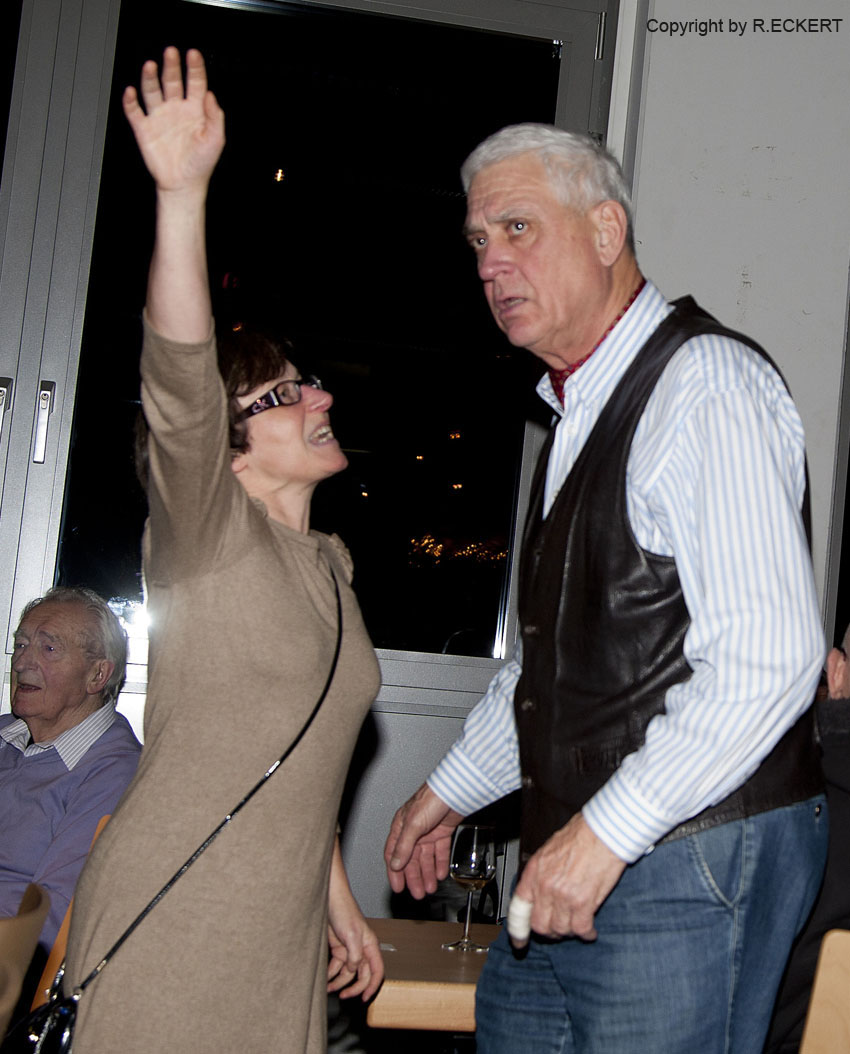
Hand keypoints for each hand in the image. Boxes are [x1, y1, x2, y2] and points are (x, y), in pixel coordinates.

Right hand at [123, 47, 224, 194]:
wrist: (183, 185)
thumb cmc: (201, 165)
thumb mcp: (215, 140)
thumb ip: (215, 117)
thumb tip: (210, 95)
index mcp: (195, 110)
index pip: (195, 82)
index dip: (194, 67)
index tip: (193, 54)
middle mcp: (176, 109)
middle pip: (172, 80)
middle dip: (171, 66)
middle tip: (171, 53)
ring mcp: (159, 117)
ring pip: (152, 90)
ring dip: (150, 77)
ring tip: (150, 65)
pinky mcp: (144, 129)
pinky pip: (134, 111)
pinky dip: (130, 100)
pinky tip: (131, 91)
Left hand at [327, 917, 383, 1000]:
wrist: (329, 900)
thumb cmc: (344, 911)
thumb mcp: (352, 934)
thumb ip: (355, 955)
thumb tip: (352, 970)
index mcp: (370, 946)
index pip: (377, 971)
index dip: (373, 986)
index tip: (365, 998)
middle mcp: (361, 949)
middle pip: (362, 975)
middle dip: (353, 988)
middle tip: (343, 996)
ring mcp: (349, 950)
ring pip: (347, 973)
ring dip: (339, 983)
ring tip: (329, 989)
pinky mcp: (338, 948)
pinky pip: (336, 967)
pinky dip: (331, 974)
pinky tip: (324, 979)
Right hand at [384, 783, 462, 898]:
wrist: (454, 791)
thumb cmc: (431, 799)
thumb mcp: (413, 825)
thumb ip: (404, 846)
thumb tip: (395, 865)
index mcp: (401, 827)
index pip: (394, 854)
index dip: (395, 872)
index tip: (398, 887)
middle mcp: (413, 831)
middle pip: (411, 859)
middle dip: (414, 877)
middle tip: (418, 893)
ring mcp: (428, 832)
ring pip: (426, 858)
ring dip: (427, 873)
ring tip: (430, 888)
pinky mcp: (442, 832)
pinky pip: (440, 851)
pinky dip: (440, 863)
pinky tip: (440, 874)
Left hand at [511, 813, 626, 947]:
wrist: (603, 831)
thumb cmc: (582, 835)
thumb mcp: (550, 850)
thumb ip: (543, 873)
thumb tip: (542, 890)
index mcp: (535, 872)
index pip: (519, 908)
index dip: (518, 930)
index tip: (520, 942)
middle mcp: (545, 886)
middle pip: (540, 925)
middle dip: (550, 932)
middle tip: (560, 929)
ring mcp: (563, 896)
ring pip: (561, 930)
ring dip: (570, 932)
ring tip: (578, 925)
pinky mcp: (583, 902)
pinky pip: (581, 929)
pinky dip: (587, 933)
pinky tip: (590, 930)